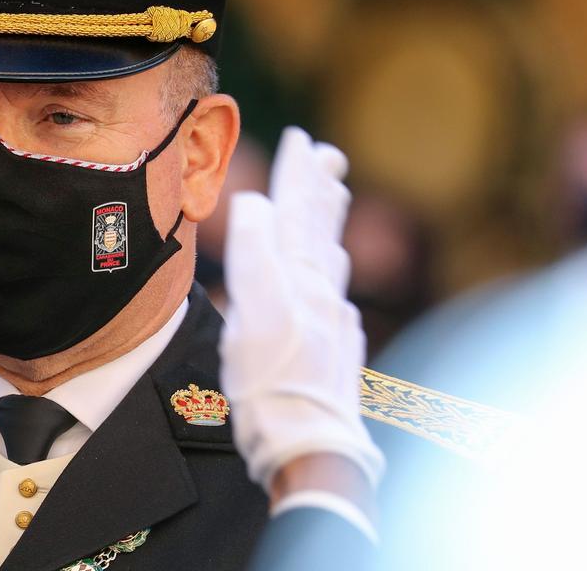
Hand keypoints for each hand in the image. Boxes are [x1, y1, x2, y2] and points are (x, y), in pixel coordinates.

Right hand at [220, 127, 383, 491]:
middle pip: (320, 232)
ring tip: (334, 199)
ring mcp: (332, 324)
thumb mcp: (252, 315)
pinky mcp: (335, 351)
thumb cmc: (271, 386)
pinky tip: (330, 279)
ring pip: (330, 260)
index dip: (297, 176)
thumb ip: (255, 255)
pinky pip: (334, 296)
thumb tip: (254, 203)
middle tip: (330, 154)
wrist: (311, 449)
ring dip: (329, 225)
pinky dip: (329, 274)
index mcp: (298, 280)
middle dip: (320, 190)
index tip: (301, 138)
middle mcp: (321, 295)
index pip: (297, 214)